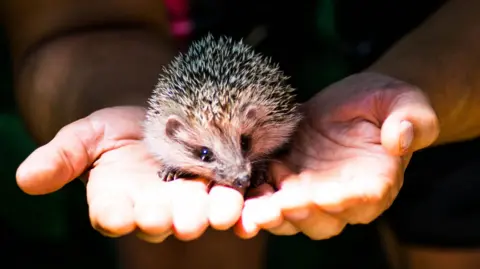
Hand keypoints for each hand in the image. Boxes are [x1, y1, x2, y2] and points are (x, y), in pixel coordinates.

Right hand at [16, 106, 245, 241]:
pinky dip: (238, 200)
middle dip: (170, 219)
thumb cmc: (116, 130)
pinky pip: (228, 197)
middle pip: (160, 219)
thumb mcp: (87, 135)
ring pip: (199, 212)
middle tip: (181, 220)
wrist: (157, 116)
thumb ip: (62, 156)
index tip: (116, 215)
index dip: (114, 215)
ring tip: (223, 210)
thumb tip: (26, 178)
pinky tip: (247, 199)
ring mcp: (189, 199)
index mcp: (117, 200)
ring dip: (212, 213)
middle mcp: (153, 207)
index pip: (111, 214)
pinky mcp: (218, 185)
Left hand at [235, 72, 439, 238]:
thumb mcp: (405, 102)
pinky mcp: (287, 178)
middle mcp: (342, 196)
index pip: (362, 200)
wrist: (355, 100)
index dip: (342, 201)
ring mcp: (311, 190)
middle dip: (297, 215)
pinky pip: (269, 196)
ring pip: (291, 216)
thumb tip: (401, 138)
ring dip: (270, 216)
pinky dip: (254, 199)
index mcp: (376, 182)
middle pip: (321, 219)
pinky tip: (239, 195)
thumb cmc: (386, 102)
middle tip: (275, 208)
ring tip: (250, 211)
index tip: (322, 196)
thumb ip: (410, 120)